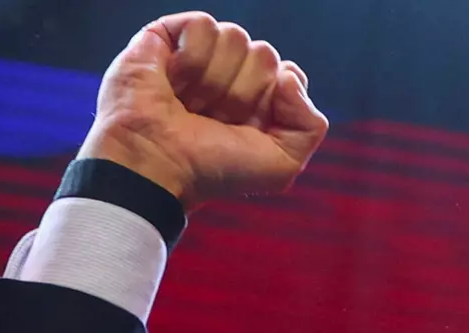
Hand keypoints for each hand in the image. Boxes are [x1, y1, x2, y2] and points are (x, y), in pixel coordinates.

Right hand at [77, 12, 328, 208]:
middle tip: (213, 119)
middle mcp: (232, 76)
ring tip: (189, 104)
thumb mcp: (282, 165)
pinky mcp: (168, 37)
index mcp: (260, 102)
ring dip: (215, 80)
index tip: (247, 128)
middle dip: (242, 93)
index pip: (289, 75)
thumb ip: (310, 125)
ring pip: (236, 37)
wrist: (158, 164)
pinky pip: (205, 25)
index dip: (273, 100)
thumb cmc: (214, 170)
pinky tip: (173, 80)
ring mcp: (200, 56)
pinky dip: (193, 58)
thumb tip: (288, 74)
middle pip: (266, 54)